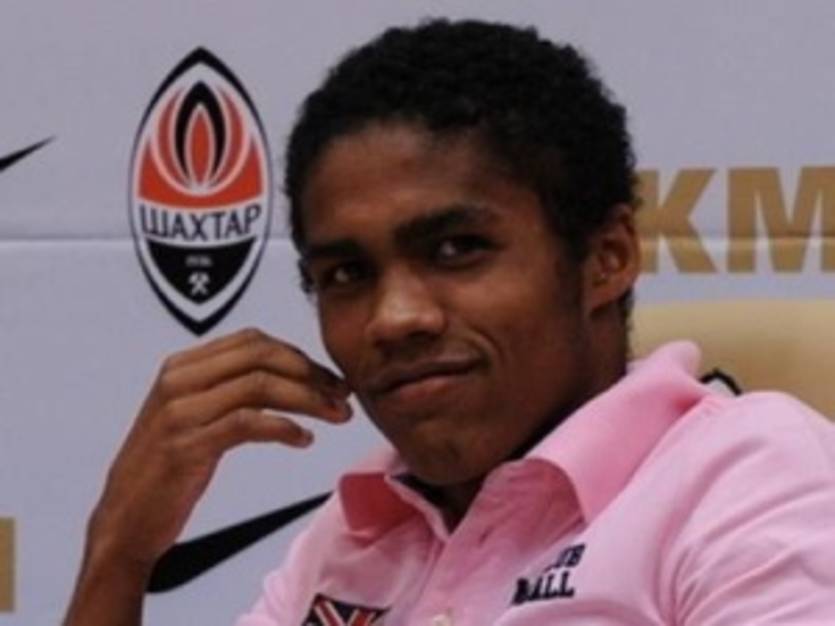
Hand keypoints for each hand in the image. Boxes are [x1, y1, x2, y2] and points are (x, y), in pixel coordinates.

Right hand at [84, 327, 350, 571]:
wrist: (124, 519)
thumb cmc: (167, 469)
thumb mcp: (194, 414)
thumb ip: (229, 388)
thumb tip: (292, 373)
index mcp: (182, 366)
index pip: (253, 341)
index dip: (298, 355)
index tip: (329, 376)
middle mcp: (178, 380)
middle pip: (261, 356)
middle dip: (311, 372)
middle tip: (342, 393)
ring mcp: (180, 412)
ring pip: (260, 385)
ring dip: (308, 399)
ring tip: (336, 416)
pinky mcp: (186, 445)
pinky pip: (249, 423)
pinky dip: (285, 427)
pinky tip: (303, 439)